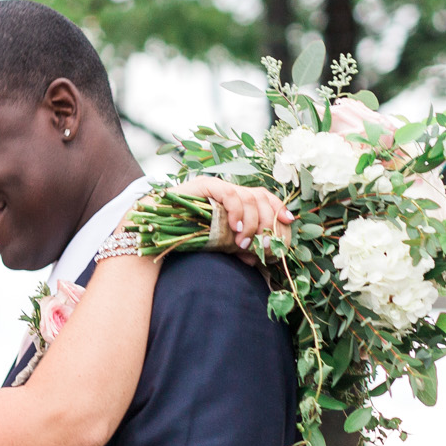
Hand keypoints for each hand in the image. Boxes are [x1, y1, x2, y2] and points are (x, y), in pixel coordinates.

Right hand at [173, 177, 292, 260]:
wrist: (157, 229)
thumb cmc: (188, 236)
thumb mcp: (221, 245)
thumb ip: (239, 249)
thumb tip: (258, 259)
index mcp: (236, 201)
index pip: (265, 198)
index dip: (279, 208)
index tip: (289, 221)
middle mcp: (230, 191)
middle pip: (262, 197)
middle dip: (268, 222)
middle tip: (263, 245)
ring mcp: (218, 187)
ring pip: (249, 197)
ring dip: (252, 224)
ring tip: (242, 243)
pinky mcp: (205, 186)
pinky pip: (229, 194)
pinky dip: (237, 212)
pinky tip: (235, 229)